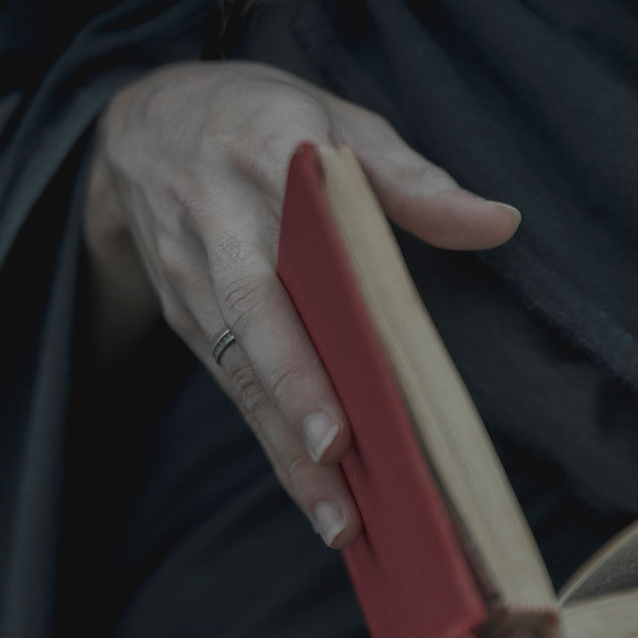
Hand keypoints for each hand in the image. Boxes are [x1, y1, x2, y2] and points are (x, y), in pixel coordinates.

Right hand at [81, 59, 520, 547]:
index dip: (323, 291)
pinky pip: (234, 387)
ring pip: (240, 370)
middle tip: (337, 456)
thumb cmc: (258, 120)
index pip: (290, 228)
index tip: (355, 341)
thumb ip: (408, 176)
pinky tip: (320, 500)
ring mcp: (191, 281)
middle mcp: (215, 226)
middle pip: (252, 315)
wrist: (139, 130)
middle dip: (293, 388)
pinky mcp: (188, 321)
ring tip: (339, 519)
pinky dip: (273, 444)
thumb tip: (498, 222)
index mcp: (257, 158)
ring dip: (284, 446)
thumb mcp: (332, 118)